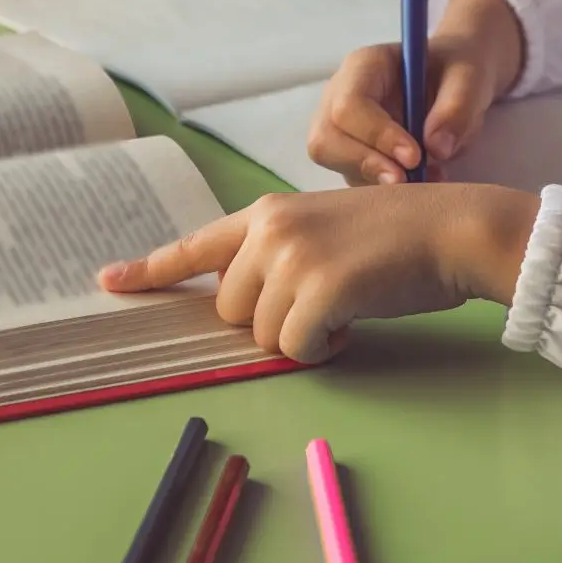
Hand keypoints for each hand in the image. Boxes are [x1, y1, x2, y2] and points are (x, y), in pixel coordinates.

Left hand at [99, 183, 538, 362]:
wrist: (453, 229)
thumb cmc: (396, 240)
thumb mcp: (324, 235)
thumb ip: (278, 262)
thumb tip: (248, 313)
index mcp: (266, 214)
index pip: (195, 246)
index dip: (149, 270)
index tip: (108, 282)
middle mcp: (269, 229)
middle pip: (232, 313)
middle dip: (272, 324)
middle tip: (323, 305)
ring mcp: (292, 256)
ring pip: (264, 337)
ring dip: (303, 338)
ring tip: (347, 305)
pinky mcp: (319, 287)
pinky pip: (298, 349)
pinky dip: (325, 349)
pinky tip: (356, 319)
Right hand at [309, 0, 525, 184]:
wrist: (455, 80)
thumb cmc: (457, 69)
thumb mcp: (469, 77)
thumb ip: (456, 107)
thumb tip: (436, 149)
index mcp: (364, 66)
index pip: (349, 106)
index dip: (377, 136)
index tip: (414, 157)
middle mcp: (340, 96)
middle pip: (326, 140)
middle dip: (366, 165)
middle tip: (409, 179)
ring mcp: (341, 127)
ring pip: (335, 165)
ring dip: (378, 180)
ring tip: (428, 177)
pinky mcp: (352, 154)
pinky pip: (355, 179)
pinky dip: (385, 189)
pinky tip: (422, 180)